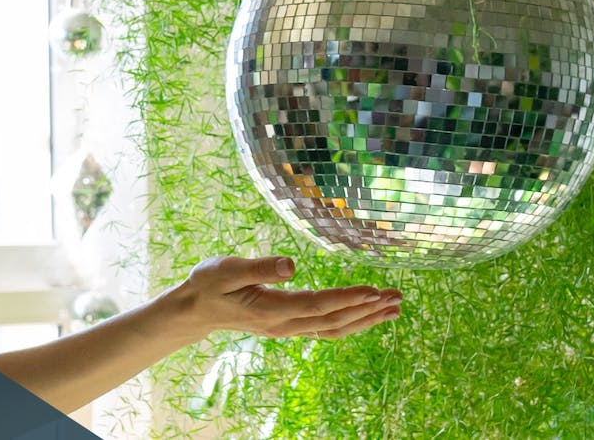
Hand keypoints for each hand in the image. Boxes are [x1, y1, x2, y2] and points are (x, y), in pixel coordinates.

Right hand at [167, 255, 401, 341]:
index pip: (318, 305)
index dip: (347, 298)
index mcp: (271, 309)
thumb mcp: (226, 268)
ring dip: (365, 319)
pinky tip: (366, 315)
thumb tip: (292, 264)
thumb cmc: (208, 283)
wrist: (195, 309)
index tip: (374, 290)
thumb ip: (258, 267)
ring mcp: (287, 329)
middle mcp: (284, 325)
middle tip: (398, 297)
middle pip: (333, 321)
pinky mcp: (288, 327)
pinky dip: (351, 323)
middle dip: (367, 310)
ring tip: (393, 308)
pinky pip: (326, 330)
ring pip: (334, 330)